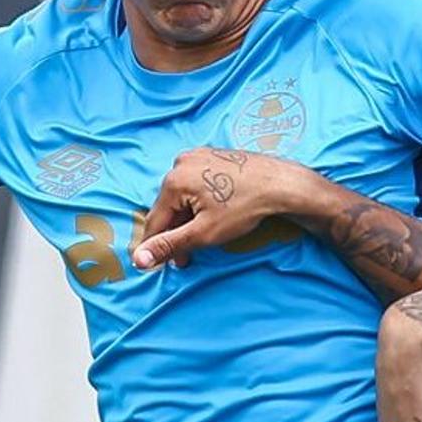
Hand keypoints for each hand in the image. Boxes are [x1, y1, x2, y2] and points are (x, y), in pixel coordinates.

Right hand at [130, 146, 309, 269]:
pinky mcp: (212, 156)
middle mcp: (181, 163)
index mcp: (173, 180)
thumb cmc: (245, 208)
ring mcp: (198, 156)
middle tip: (188, 257)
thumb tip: (139, 259)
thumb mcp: (204, 233)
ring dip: (189, 220)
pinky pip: (196, 185)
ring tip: (204, 237)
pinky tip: (214, 215)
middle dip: (177, 234)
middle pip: (169, 208)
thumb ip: (169, 245)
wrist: (282, 184)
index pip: (155, 221)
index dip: (158, 247)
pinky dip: (199, 203)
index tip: (162, 265)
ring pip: (182, 197)